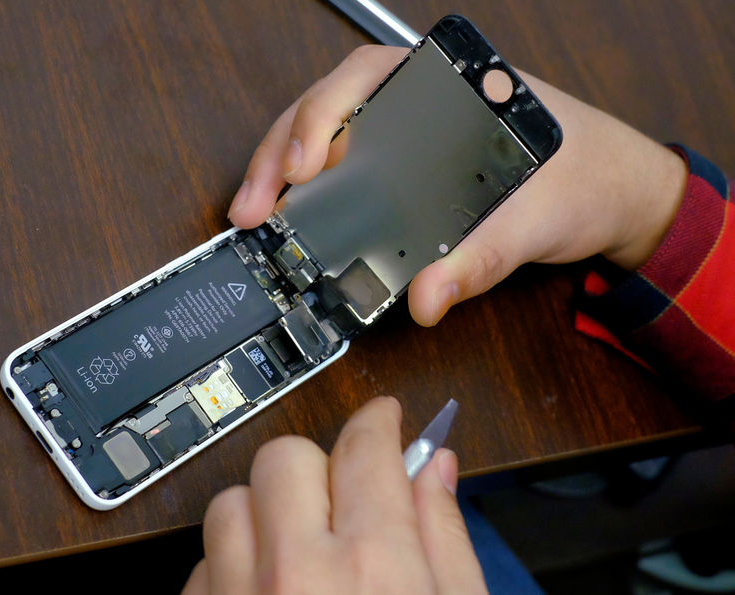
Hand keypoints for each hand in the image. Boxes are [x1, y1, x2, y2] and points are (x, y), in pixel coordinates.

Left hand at [182, 397, 486, 593]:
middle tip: (341, 498)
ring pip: (232, 502)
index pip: (367, 448)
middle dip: (317, 465)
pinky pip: (201, 563)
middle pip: (285, 457)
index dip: (379, 421)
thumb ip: (446, 540)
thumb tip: (434, 471)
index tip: (383, 418)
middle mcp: (296, 575)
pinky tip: (266, 592)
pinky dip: (234, 565)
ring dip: (265, 513)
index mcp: (373, 568)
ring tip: (297, 550)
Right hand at [227, 45, 686, 325]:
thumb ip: (483, 257)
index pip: (365, 77)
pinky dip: (316, 194)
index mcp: (453, 84)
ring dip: (285, 174)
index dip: (319, 115)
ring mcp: (411, 132)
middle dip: (280, 154)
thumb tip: (426, 298)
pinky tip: (298, 220)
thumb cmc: (589, 176)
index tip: (301, 165)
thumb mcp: (538, 216)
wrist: (617, 191)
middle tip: (254, 208)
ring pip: (330, 137)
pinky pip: (349, 169)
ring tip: (259, 217)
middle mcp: (423, 100)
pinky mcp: (409, 168)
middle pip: (330, 108)